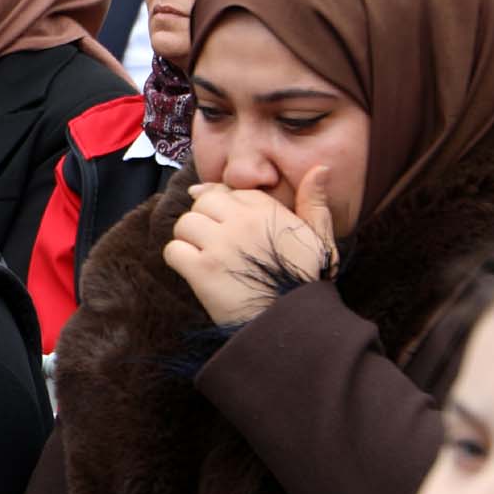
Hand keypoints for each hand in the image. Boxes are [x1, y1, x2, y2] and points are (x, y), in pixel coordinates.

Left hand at [162, 170, 337, 327]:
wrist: (295, 324)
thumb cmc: (308, 281)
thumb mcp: (319, 238)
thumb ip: (314, 202)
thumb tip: (320, 168)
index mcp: (267, 210)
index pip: (226, 191)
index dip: (220, 204)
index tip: (222, 221)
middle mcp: (241, 221)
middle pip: (202, 203)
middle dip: (204, 220)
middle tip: (214, 243)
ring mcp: (219, 245)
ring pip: (184, 224)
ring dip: (189, 240)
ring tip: (205, 257)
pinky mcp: (202, 271)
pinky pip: (173, 251)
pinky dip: (178, 261)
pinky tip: (195, 272)